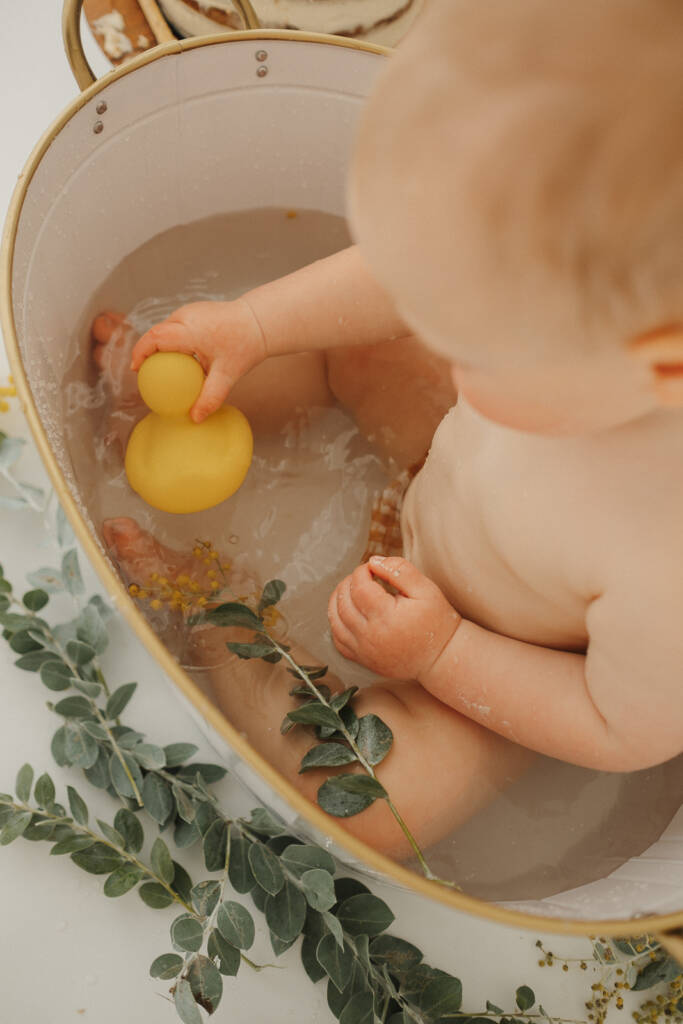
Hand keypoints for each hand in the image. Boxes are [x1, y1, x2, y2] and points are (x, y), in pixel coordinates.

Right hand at [130, 298, 266, 421]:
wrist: (260, 321)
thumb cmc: (245, 345)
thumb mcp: (227, 375)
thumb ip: (210, 397)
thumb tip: (195, 418)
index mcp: (190, 330)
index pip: (155, 338)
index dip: (140, 352)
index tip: (136, 370)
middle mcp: (186, 316)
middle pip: (157, 333)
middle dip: (147, 352)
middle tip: (147, 373)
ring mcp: (190, 310)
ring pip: (166, 329)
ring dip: (160, 346)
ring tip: (161, 367)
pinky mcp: (195, 310)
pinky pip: (176, 326)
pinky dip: (173, 341)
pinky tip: (179, 358)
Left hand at [328, 556, 460, 679]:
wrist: (441, 658)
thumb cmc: (437, 622)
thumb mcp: (426, 590)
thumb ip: (401, 571)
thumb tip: (373, 561)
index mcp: (386, 617)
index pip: (359, 587)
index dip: (362, 571)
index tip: (373, 568)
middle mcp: (370, 636)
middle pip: (343, 602)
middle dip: (349, 582)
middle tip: (363, 576)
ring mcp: (364, 651)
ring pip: (335, 620)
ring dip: (338, 599)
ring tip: (353, 589)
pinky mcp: (363, 660)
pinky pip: (338, 640)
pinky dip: (337, 622)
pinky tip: (349, 611)